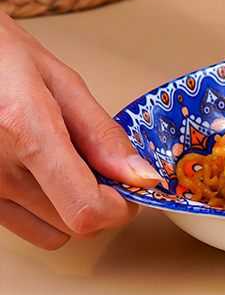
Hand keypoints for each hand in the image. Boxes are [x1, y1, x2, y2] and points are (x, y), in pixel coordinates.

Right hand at [0, 12, 161, 248]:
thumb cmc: (3, 60)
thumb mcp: (62, 83)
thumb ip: (103, 134)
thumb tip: (141, 175)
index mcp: (25, 130)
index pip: (86, 208)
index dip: (120, 206)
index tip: (130, 187)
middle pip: (77, 226)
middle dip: (104, 201)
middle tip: (101, 166)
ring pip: (54, 234)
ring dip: (74, 209)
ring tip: (67, 165)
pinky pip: (26, 228)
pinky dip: (47, 211)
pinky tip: (44, 176)